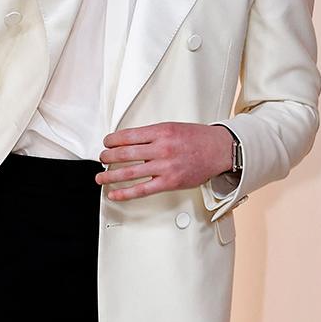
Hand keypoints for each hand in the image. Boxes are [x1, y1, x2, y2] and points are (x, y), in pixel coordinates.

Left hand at [96, 122, 232, 198]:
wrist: (219, 150)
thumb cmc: (198, 139)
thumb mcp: (172, 127)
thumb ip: (152, 135)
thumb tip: (130, 142)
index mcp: (160, 131)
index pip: (127, 136)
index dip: (112, 140)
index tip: (106, 143)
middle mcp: (161, 148)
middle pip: (124, 153)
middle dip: (107, 157)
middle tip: (101, 159)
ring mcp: (164, 166)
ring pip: (129, 172)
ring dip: (110, 175)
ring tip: (101, 177)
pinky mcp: (169, 182)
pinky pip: (142, 190)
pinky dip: (125, 193)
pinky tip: (115, 194)